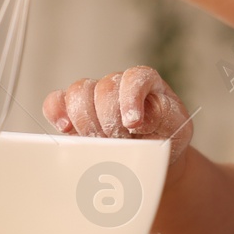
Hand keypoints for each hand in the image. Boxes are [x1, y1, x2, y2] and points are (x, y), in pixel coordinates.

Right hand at [43, 65, 193, 170]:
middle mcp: (117, 84)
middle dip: (110, 118)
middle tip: (118, 139)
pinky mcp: (73, 112)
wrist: (152, 155)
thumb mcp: (177, 127)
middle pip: (103, 88)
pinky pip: (56, 101)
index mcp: (145, 82)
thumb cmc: (166, 138)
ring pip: (78, 92)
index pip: (134, 78)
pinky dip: (56, 112)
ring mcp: (93, 96)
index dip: (130, 99)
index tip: (134, 123)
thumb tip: (142, 116)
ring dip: (86, 120)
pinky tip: (65, 128)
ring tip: (98, 140)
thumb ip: (164, 115)